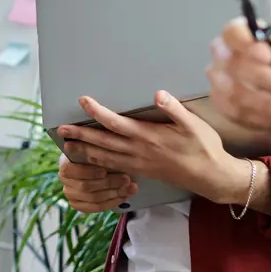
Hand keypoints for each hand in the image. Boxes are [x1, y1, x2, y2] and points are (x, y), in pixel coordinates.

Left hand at [57, 91, 243, 203]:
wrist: (210, 177)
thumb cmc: (203, 148)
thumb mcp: (194, 125)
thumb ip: (174, 109)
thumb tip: (158, 94)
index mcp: (148, 137)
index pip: (116, 123)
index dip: (97, 112)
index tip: (82, 100)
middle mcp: (138, 151)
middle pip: (102, 143)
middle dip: (80, 135)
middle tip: (60, 129)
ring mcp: (138, 164)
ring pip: (104, 158)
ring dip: (84, 151)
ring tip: (66, 146)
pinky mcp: (141, 171)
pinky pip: (113, 167)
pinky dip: (97, 163)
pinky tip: (89, 160)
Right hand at [58, 155, 137, 212]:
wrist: (97, 164)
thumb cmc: (98, 154)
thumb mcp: (97, 150)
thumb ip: (99, 152)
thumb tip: (107, 153)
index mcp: (65, 164)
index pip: (69, 170)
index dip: (87, 172)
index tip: (104, 171)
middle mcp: (65, 181)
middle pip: (85, 186)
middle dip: (109, 183)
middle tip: (127, 179)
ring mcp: (71, 194)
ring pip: (93, 199)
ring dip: (115, 193)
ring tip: (130, 188)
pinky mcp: (78, 205)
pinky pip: (96, 207)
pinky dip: (112, 202)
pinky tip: (124, 196)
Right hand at [207, 0, 270, 133]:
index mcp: (243, 32)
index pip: (232, 32)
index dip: (245, 44)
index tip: (268, 56)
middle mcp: (225, 53)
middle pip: (232, 65)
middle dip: (265, 79)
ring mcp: (220, 80)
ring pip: (233, 93)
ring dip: (266, 103)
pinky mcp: (223, 104)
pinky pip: (235, 112)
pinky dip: (262, 117)